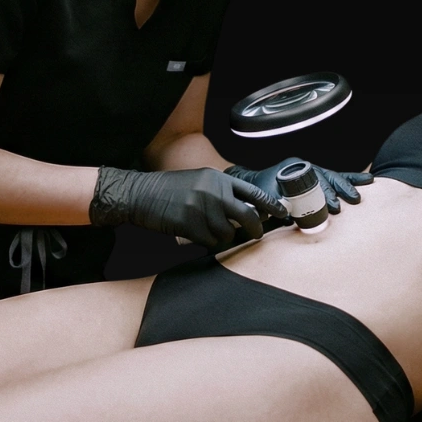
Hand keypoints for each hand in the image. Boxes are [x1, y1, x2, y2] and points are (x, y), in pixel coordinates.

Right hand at [89, 166, 287, 249]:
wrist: (139, 194)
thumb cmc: (168, 190)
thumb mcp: (198, 181)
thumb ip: (220, 191)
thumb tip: (246, 210)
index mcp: (217, 178)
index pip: (253, 192)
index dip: (270, 205)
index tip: (282, 214)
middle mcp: (213, 191)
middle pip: (247, 216)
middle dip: (255, 229)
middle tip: (255, 235)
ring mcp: (201, 208)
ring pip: (228, 233)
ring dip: (222, 238)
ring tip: (209, 232)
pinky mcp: (190, 224)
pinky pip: (210, 242)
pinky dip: (206, 243)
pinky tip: (196, 236)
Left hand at [225, 159, 373, 215]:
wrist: (256, 182)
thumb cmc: (261, 189)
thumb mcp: (267, 197)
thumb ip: (277, 205)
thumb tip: (288, 215)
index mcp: (294, 168)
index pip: (314, 180)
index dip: (325, 194)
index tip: (333, 206)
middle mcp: (306, 167)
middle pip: (328, 177)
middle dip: (341, 189)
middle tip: (352, 200)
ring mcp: (313, 171)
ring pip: (335, 176)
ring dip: (350, 184)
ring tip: (364, 189)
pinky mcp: (318, 178)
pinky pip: (337, 177)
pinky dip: (351, 179)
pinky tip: (368, 180)